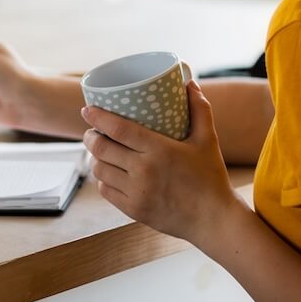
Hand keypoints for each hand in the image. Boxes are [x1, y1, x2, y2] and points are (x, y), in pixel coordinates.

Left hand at [82, 80, 243, 246]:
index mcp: (160, 150)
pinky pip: (106, 190)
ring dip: (95, 158)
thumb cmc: (210, 177)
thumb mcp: (208, 140)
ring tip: (98, 151)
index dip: (98, 118)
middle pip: (102, 148)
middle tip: (91, 131)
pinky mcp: (133, 210)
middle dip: (90, 136)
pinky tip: (106, 172)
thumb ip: (200, 109)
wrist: (213, 220)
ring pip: (100, 169)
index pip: (119, 129)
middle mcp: (144, 171)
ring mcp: (137, 192)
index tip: (87, 110)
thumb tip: (189, 82)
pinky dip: (102, 179)